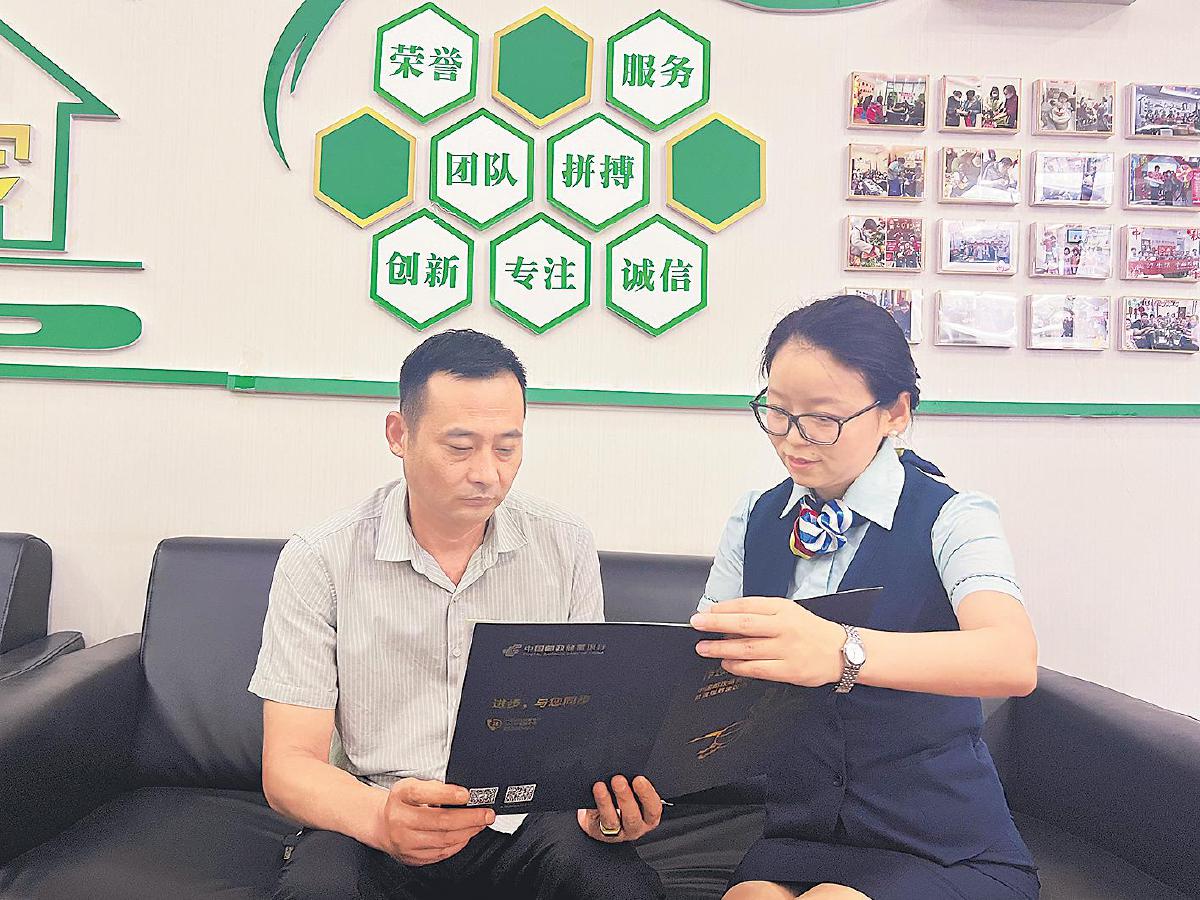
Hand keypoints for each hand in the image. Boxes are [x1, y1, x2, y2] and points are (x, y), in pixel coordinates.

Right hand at [377, 778, 494, 865]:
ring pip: (443, 839)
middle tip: (487, 814)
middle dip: (469, 817)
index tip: (466, 795)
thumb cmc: (403, 803)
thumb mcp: (412, 785)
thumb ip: (434, 786)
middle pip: (440, 821)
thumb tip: (462, 792)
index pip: (423, 794)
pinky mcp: (411, 857)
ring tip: (481, 823)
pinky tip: (467, 835)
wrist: (382, 825)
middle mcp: (400, 819)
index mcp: (400, 796)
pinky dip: (458, 844)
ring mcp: (405, 841)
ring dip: (468, 831)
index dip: (447, 794)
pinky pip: (440, 853)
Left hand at [576, 775, 662, 842]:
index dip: (647, 795)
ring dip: (606, 802)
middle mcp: (634, 827)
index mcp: (648, 817)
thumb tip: (629, 768)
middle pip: (632, 817)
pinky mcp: (598, 832)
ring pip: (612, 821)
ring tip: (600, 786)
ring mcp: (616, 832)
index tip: (639, 779)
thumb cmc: (623, 801)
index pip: (653, 809)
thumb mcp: (635, 794)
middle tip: (618, 779)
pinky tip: (592, 794)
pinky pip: (595, 821)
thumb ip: (635, 784)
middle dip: (625, 797)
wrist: (603, 816)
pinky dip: (594, 806)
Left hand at [691, 597, 846, 686]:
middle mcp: (784, 627)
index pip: (747, 605)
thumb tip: (728, 616)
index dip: (723, 608)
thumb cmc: (810, 630)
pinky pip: (757, 669)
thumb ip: (762, 613)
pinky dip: (738, 666)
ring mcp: (787, 649)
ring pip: (747, 648)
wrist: (842, 651)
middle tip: (697, 624)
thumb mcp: (789, 612)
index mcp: (783, 608)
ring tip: (704, 647)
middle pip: (743, 624)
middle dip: (716, 624)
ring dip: (721, 648)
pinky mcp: (789, 670)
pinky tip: (726, 663)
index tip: (706, 611)